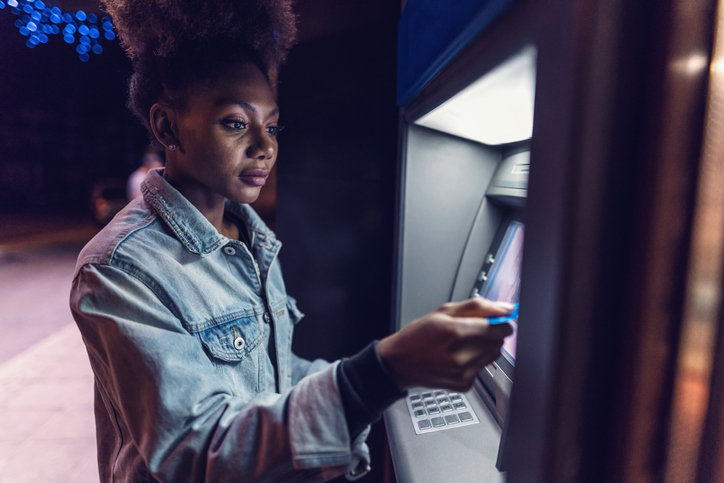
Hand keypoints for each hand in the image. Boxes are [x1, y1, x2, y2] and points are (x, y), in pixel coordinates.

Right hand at [377, 298, 513, 391]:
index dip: (500, 322)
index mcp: (454, 332)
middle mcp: (460, 355)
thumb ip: (478, 307)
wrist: (400, 363)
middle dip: (491, 334)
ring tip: (464, 344)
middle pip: (498, 342)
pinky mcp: (464, 385)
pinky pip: (482, 368)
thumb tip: (505, 308)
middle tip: (474, 330)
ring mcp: (463, 373)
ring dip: (485, 347)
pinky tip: (458, 358)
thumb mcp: (443, 312)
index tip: (496, 320)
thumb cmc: (418, 336)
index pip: (498, 328)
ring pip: (493, 355)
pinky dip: (475, 361)